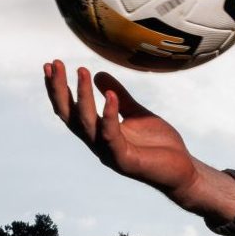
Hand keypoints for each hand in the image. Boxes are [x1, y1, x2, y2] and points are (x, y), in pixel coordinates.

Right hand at [43, 59, 200, 206]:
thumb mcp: (137, 113)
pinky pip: (112, 136)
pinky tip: (110, 96)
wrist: (183, 171)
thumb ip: (120, 96)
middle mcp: (98, 143)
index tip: (51, 65)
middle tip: (54, 64)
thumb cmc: (159, 145)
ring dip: (83, 97)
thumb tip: (98, 73)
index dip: (59, 89)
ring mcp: (109, 153)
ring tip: (82, 70)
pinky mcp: (125, 161)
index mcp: (99, 133)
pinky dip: (110, 115)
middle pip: (71, 116)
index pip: (72, 110)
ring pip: (88, 124)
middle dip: (60, 90)